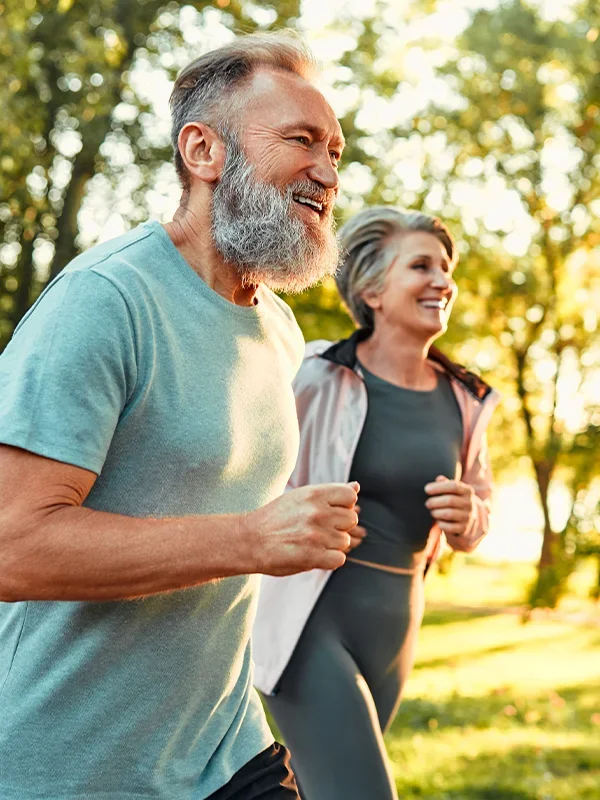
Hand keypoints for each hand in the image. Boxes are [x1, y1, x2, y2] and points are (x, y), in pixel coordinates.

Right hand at [248, 482, 365, 575]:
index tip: (330, 512)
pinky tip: (313, 555)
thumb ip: (330, 493)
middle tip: (318, 530)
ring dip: (331, 545)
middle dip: (338, 527)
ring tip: (310, 543)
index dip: (343, 507)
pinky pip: (339, 559)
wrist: (249, 540)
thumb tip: (356, 487)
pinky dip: (329, 560)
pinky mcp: (313, 556)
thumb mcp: (300, 497)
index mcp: (314, 494)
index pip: (350, 497)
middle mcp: (317, 512)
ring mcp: (316, 535)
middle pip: (351, 520)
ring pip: (344, 541)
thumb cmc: (275, 518)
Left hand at [424, 475, 476, 551]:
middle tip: (427, 503)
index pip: (454, 486)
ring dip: (436, 513)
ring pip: (449, 514)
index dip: (438, 487)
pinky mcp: (464, 528)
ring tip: (432, 512)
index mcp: (467, 491)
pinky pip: (449, 527)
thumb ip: (445, 484)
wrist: (465, 519)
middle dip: (435, 502)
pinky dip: (440, 524)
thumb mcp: (451, 491)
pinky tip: (438, 521)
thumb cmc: (453, 500)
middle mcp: (470, 503)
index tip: (426, 489)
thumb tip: (439, 479)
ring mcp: (468, 517)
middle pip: (450, 500)